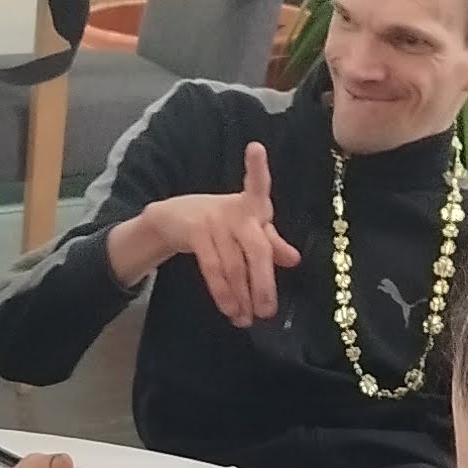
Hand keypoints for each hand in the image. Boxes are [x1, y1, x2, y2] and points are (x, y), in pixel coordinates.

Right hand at [130, 141, 298, 326]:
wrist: (173, 221)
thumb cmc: (223, 223)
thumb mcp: (249, 229)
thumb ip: (271, 243)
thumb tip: (294, 259)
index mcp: (252, 204)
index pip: (258, 183)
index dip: (256, 167)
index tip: (254, 149)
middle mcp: (235, 210)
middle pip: (257, 250)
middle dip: (264, 284)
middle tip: (267, 312)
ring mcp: (213, 221)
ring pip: (233, 266)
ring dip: (241, 297)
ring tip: (246, 319)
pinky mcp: (195, 235)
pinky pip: (213, 269)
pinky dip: (223, 293)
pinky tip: (229, 309)